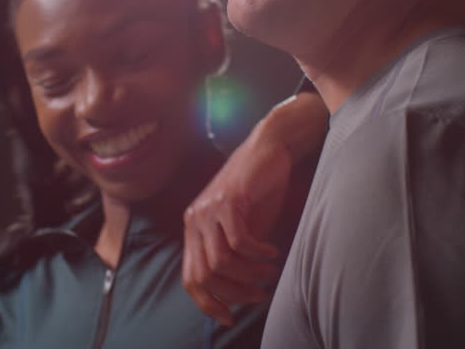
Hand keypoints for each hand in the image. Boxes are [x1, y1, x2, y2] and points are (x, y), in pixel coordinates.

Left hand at [182, 91, 327, 324]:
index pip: (190, 278)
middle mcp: (194, 219)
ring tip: (269, 273)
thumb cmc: (258, 189)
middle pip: (205, 275)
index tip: (230, 317)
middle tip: (259, 295)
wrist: (269, 147)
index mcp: (193, 228)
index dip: (208, 303)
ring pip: (222, 262)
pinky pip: (240, 242)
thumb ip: (232, 253)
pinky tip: (273, 252)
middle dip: (235, 293)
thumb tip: (238, 292)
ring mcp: (209, 209)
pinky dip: (258, 254)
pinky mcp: (229, 200)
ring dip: (249, 275)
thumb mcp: (241, 226)